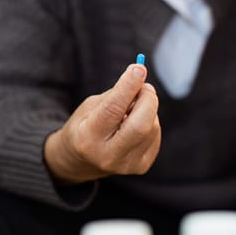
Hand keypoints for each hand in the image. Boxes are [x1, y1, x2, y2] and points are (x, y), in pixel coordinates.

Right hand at [44, 64, 160, 183]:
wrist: (81, 161)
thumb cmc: (86, 125)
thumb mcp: (91, 107)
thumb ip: (116, 96)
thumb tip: (142, 82)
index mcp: (88, 138)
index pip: (113, 109)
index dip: (128, 86)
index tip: (139, 68)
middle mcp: (108, 155)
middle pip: (141, 125)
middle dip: (148, 99)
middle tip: (144, 86)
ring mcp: (127, 164)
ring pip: (152, 127)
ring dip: (147, 110)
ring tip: (130, 110)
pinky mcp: (141, 166)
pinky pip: (155, 135)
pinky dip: (150, 122)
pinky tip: (134, 124)